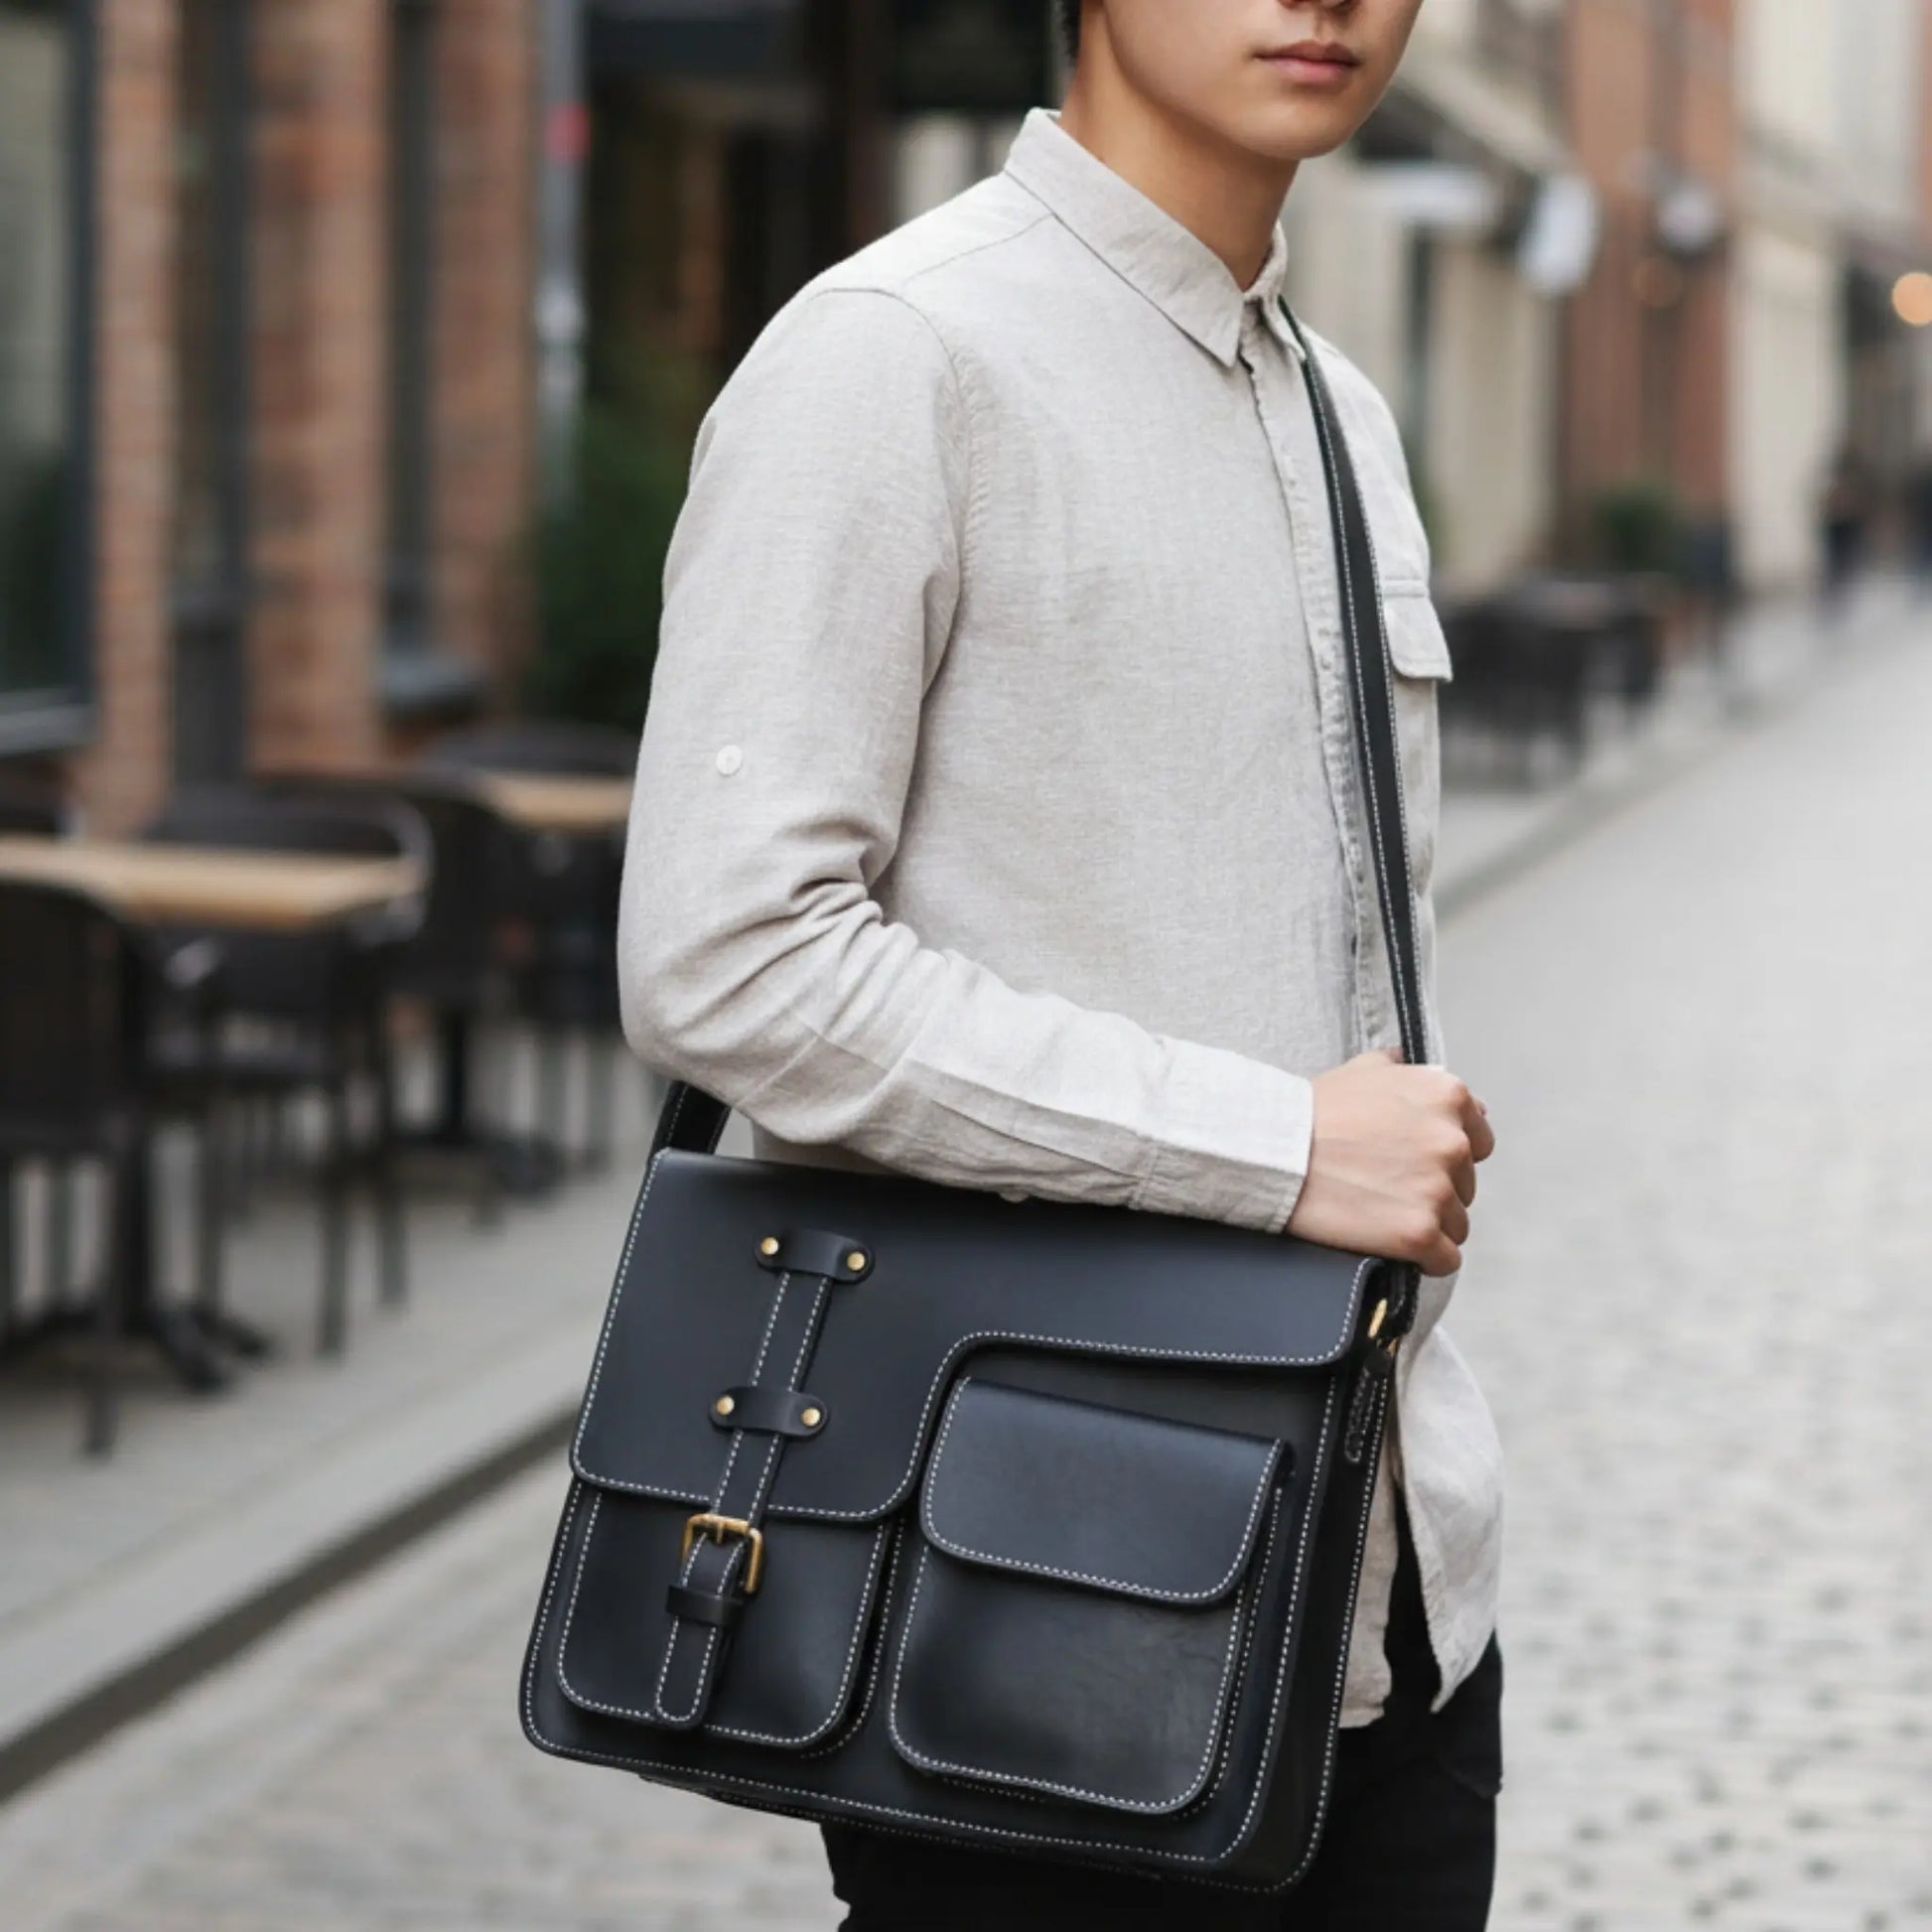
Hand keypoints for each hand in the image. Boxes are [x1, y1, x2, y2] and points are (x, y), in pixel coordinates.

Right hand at [1285, 1048, 1494, 1275]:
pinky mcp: (1420, 1233)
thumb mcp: (1362, 1070)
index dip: (1443, 1157)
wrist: (1275, 1150)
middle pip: (1465, 1185)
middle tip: (1384, 1186)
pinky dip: (1422, 1258)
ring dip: (1426, 1223)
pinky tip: (1390, 1243)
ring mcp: (1438, 1189)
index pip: (1478, 1142)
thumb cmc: (1312, 1111)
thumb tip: (1419, 1067)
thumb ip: (1403, 1070)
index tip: (1411, 1162)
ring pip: (1456, 1223)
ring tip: (1380, 1213)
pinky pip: (1445, 1258)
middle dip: (1432, 1189)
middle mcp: (1453, 1141)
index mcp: (1448, 1097)